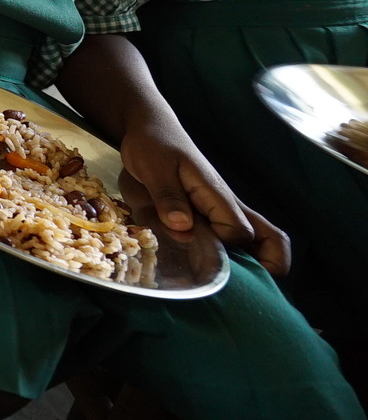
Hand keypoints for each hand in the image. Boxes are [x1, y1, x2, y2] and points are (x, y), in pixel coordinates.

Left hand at [119, 124, 290, 275]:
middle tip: (238, 289)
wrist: (150, 130)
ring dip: (254, 267)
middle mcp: (228, 208)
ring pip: (259, 243)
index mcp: (218, 196)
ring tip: (229, 288)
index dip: (222, 246)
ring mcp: (222, 213)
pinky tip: (208, 273)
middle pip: (270, 240)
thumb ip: (169, 196)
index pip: (239, 233)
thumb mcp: (154, 167)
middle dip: (265, 268)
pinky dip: (233, 260)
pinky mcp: (210, 217)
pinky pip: (235, 241)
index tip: (197, 248)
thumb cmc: (154, 145)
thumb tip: (184, 227)